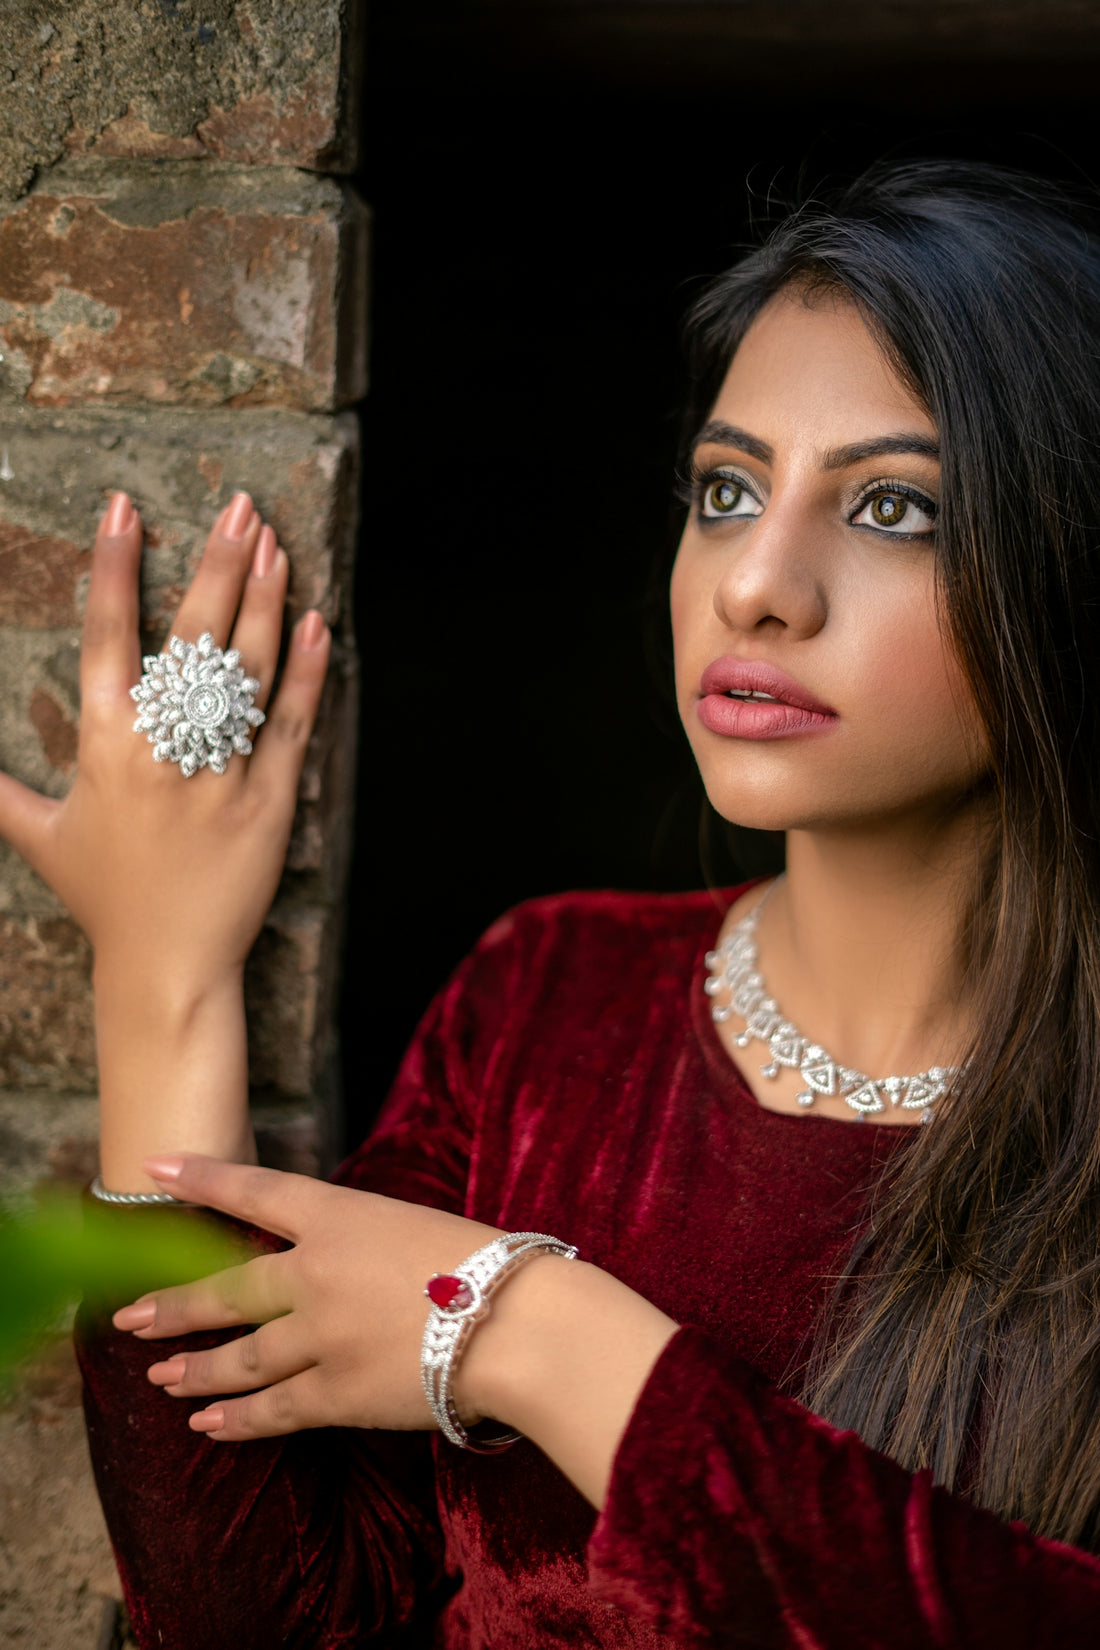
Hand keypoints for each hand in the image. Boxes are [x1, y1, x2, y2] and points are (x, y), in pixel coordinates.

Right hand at [0, 490, 329, 985]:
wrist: (167, 964)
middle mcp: (163, 748)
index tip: (123, 509)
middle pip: (193, 637)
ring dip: (264, 601)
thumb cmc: (105, 899)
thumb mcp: (42, 838)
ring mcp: (221, 771)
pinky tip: (315, 622)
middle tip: (240, 509)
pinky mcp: (270, 799)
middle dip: (217, 564)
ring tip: (276, 544)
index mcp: (106, 744)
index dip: (115, 568)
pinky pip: (292, 723)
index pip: (107, 636)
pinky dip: (305, 671)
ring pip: (248, 669)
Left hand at [112, 1154, 504, 1439]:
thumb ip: (364, 1243)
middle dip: (174, 1305)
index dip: (202, 1178)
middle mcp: (316, 1273)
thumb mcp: (416, 1226)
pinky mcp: (337, 1395)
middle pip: (227, 1290)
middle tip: (131, 1317)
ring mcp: (320, 1337)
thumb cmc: (490, 1266)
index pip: (256, 1191)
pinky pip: (272, 1410)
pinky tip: (207, 1426)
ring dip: (194, 1370)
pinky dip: (236, 1420)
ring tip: (161, 1377)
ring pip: (238, 1357)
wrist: (516, 1324)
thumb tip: (333, 1271)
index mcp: (342, 1216)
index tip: (154, 1168)